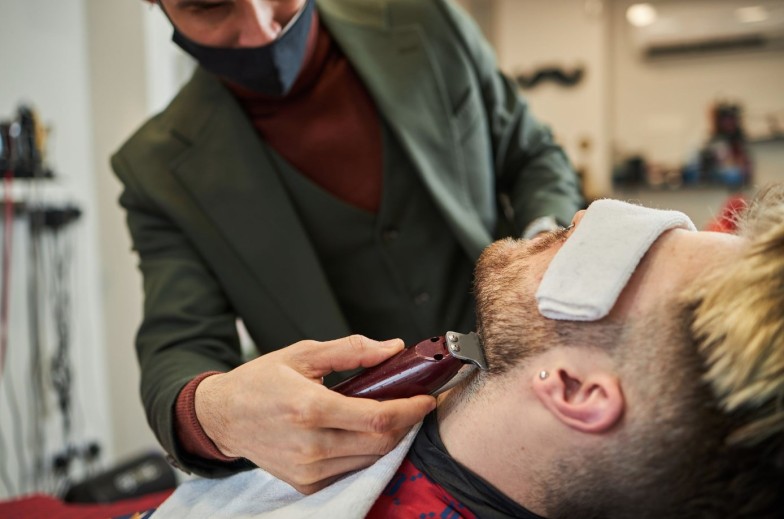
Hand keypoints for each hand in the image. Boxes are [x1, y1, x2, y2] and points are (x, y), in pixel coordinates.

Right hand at [194, 335, 435, 493]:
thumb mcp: (303, 354)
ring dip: (389, 438)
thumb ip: (352, 350)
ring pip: (370, 459)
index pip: (378, 417)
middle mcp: (311, 445)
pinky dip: (366, 452)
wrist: (222, 417)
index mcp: (310, 409)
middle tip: (414, 403)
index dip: (410, 409)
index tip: (426, 398)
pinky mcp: (306, 483)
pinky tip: (364, 432)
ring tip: (391, 414)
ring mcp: (308, 470)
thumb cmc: (260, 381)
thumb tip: (392, 349)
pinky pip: (352, 470)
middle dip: (406, 423)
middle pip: (381, 441)